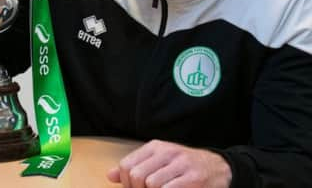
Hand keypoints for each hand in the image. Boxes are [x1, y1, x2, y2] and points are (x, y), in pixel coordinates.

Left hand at [107, 140, 231, 187]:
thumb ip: (136, 166)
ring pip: (151, 183)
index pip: (127, 165)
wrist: (220, 169)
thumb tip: (110, 175)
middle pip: (137, 176)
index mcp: (156, 147)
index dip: (125, 183)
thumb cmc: (186, 167)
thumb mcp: (160, 161)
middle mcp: (167, 152)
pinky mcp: (193, 178)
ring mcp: (181, 165)